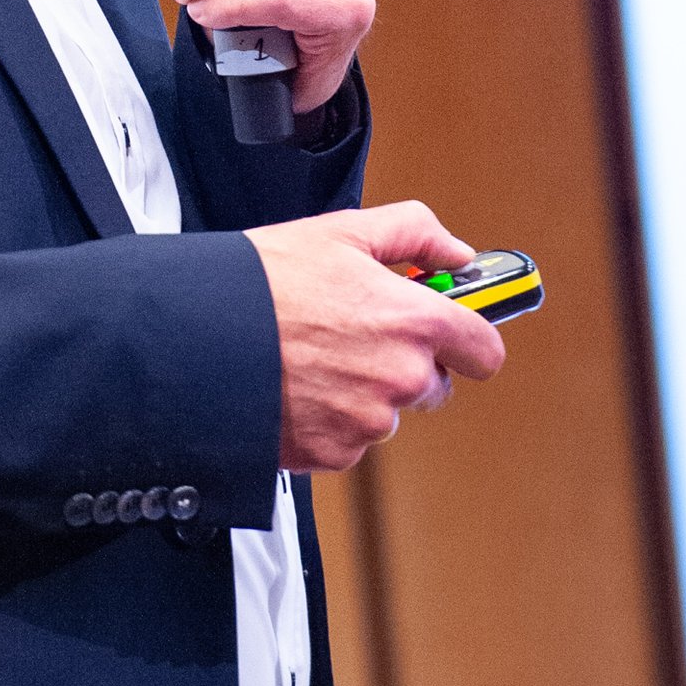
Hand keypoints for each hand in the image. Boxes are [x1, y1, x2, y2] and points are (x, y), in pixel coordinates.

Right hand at [244, 203, 505, 470]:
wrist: (200, 336)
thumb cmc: (264, 284)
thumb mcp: (342, 232)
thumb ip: (415, 234)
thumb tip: (455, 251)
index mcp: (413, 322)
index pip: (485, 350)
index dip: (468, 338)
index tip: (454, 330)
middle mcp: (400, 378)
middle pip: (434, 384)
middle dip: (405, 362)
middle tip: (357, 335)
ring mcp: (368, 421)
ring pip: (386, 411)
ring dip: (363, 391)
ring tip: (315, 357)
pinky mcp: (334, 453)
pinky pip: (349, 438)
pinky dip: (330, 417)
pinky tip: (300, 385)